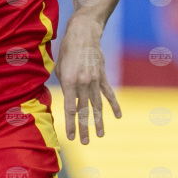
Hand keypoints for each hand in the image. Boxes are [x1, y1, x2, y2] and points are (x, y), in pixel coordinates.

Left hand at [54, 15, 121, 143]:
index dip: (70, 124)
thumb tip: (66, 101)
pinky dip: (114, 105)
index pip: (70, 109)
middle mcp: (83, 83)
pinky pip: (108, 94)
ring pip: (97, 105)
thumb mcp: (59, 69)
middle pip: (84, 111)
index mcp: (69, 82)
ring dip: (99, 121)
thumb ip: (63, 86)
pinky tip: (117, 117)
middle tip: (84, 142)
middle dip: (84, 128)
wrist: (84, 34)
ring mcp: (94, 80)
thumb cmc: (66, 51)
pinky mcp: (102, 76)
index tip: (70, 137)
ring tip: (100, 135)